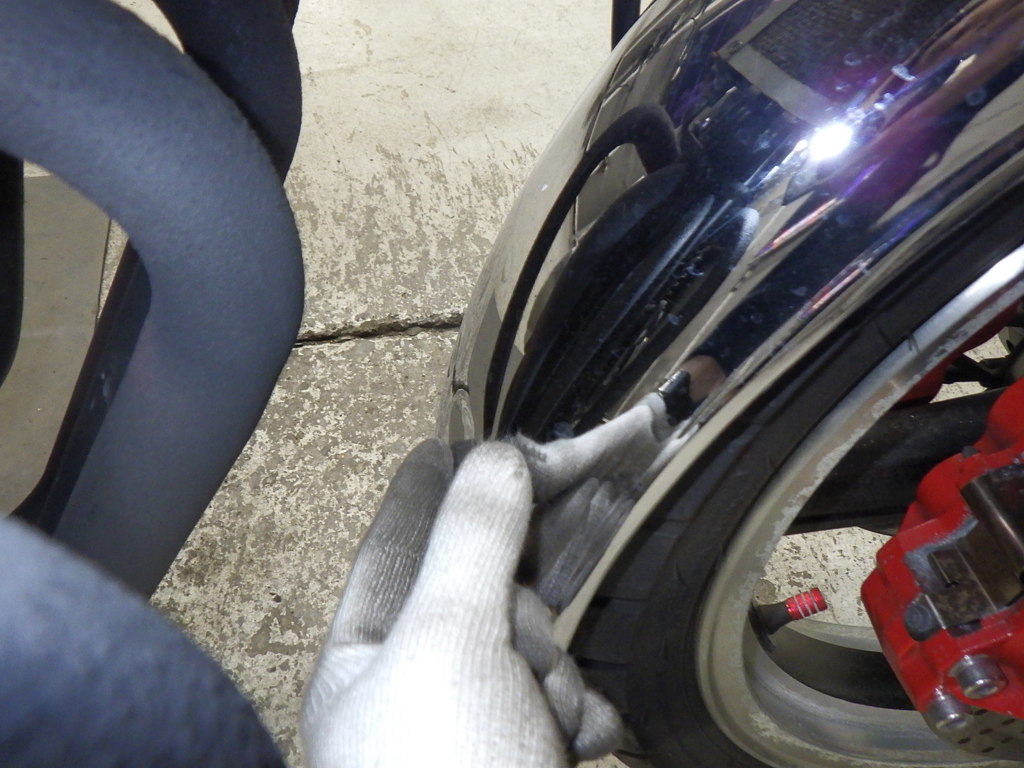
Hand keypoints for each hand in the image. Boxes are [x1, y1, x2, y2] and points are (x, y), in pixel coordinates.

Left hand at [301, 440, 619, 767]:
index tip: (439, 446)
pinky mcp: (530, 753)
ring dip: (550, 680)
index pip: (391, 551)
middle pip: (482, 598)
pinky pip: (571, 704)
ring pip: (534, 650)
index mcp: (363, 662)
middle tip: (519, 650)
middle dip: (516, 619)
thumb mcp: (448, 641)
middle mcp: (416, 687)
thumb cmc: (446, 761)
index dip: (419, 496)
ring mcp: (476, 723)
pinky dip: (580, 717)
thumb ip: (472, 541)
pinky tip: (572, 740)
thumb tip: (496, 456)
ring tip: (538, 721)